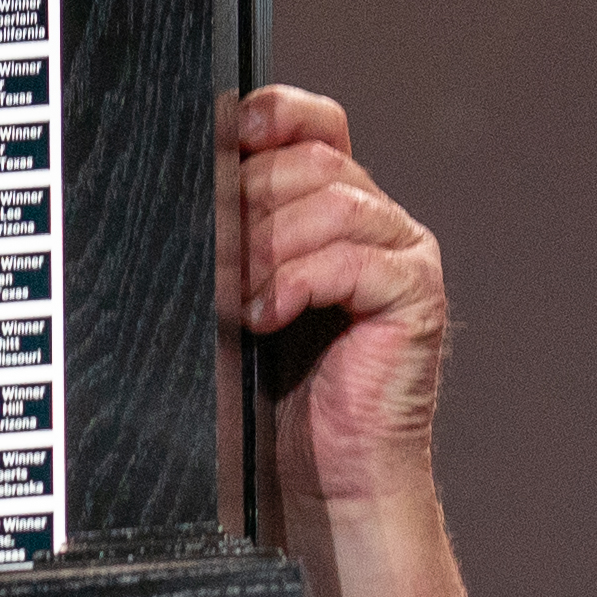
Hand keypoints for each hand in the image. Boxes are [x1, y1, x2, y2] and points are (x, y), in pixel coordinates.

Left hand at [227, 86, 484, 596]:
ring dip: (272, 244)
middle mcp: (373, 222)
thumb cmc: (278, 403)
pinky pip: (356, 258)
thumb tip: (182, 188)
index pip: (313, 124)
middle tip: (214, 257)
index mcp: (333, 210)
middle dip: (253, 200)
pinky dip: (301, 281)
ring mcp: (400, 256)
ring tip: (238, 296)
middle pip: (313, 160)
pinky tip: (267, 317)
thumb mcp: (238, 301)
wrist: (326, 483)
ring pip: (335, 200)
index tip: (227, 132)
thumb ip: (229, 239)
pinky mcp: (415, 296)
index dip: (274, 114)